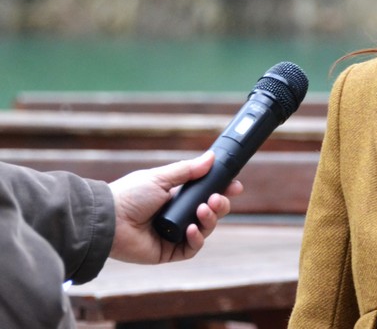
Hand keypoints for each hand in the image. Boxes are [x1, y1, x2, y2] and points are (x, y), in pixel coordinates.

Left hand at [108, 151, 243, 263]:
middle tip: (217, 198)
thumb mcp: (161, 178)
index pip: (206, 194)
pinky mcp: (169, 252)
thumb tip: (211, 157)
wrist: (108, 219)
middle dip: (219, 205)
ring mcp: (174, 234)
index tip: (235, 185)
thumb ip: (187, 170)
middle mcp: (178, 215)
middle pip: (210, 212)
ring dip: (210, 219)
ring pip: (205, 229)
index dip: (222, 190)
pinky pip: (192, 248)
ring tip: (203, 210)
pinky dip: (197, 239)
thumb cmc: (129, 195)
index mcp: (176, 196)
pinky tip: (192, 229)